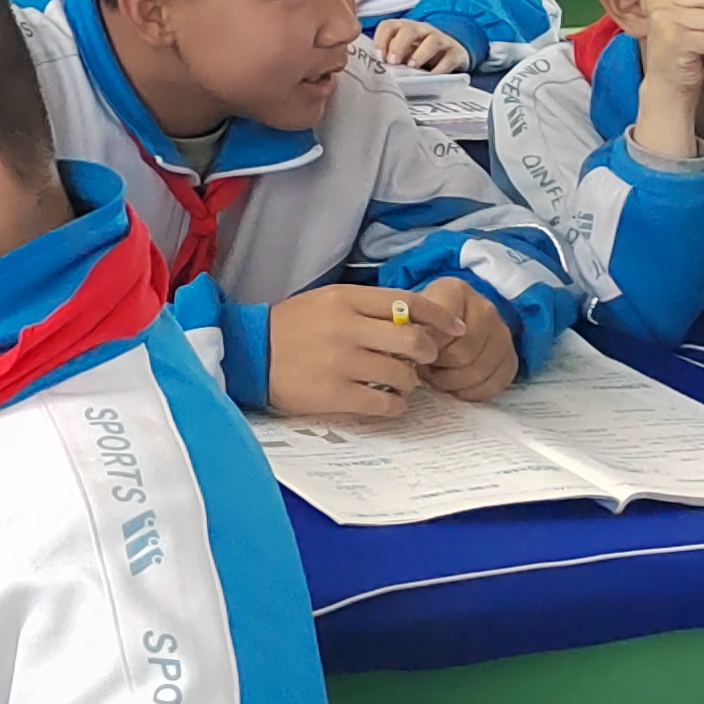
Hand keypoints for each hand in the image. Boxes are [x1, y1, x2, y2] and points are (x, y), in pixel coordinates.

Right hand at [262, 283, 440, 417]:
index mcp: (344, 299)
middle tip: (419, 360)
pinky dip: (395, 404)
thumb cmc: (292, 327)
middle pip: (414, 340)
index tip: (455, 328)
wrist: (249, 353)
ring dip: (409, 382)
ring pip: (404, 375)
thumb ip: (367, 309)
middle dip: (427, 353)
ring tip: (396, 381)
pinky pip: (386, 403)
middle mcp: (346, 328)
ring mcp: (341, 362)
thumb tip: (415, 324)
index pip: (407, 302)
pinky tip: (386, 400)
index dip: (439, 316)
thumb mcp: (327, 302)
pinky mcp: (335, 394)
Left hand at [368, 18, 471, 74]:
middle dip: (399, 45)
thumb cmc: (419, 53)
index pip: (388, 25)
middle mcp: (422, 29)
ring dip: (420, 54)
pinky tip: (432, 76)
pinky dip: (441, 68)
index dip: (381, 39)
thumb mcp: (403, 52)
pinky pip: (450, 57)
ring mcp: (441, 39)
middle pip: (409, 29)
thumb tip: (379, 66)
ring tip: (412, 67)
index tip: (380, 57)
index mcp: (404, 28)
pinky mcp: (456, 52)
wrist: (451, 54)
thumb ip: (391, 55)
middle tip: (393, 62)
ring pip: (432, 40)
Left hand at [408, 279, 520, 401]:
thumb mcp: (411, 315)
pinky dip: (471, 392)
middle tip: (424, 370)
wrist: (451, 319)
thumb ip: (409, 329)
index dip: (426, 346)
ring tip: (437, 378)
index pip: (442, 325)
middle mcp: (485, 308)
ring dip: (453, 383)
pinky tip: (456, 387)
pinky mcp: (510, 357)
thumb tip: (410, 355)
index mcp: (456, 291)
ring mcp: (502, 333)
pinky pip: (494, 384)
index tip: (416, 352)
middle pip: (462, 353)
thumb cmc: (424, 319)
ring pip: (478, 371)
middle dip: (438, 369)